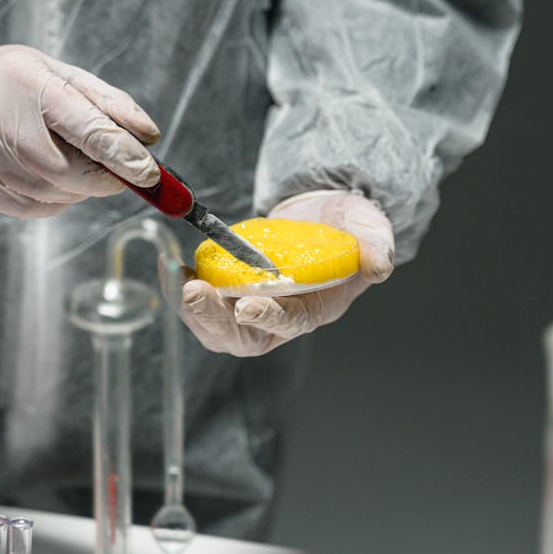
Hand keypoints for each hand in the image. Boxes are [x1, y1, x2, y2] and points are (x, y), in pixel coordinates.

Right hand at [0, 38, 159, 217]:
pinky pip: (33, 209)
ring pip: (53, 196)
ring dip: (79, 187)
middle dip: (104, 178)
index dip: (124, 156)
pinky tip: (45, 174)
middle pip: (69, 173)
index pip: (86, 128)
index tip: (150, 172)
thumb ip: (107, 103)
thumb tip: (147, 137)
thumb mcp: (58, 73)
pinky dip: (54, 198)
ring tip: (69, 159)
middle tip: (121, 170)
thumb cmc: (8, 82)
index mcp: (25, 82)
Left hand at [180, 190, 393, 355]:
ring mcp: (252, 305)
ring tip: (178, 281)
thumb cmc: (350, 228)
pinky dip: (183, 290)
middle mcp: (281, 316)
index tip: (246, 305)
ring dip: (193, 310)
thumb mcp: (371, 228)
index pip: (290, 322)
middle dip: (215, 320)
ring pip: (217, 328)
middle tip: (194, 293)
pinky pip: (203, 303)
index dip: (268, 317)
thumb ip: (377, 245)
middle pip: (243, 338)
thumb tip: (380, 266)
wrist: (324, 216)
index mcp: (316, 308)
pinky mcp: (231, 291)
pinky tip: (172, 267)